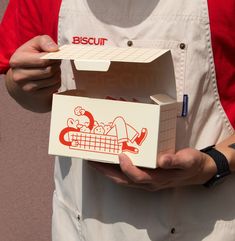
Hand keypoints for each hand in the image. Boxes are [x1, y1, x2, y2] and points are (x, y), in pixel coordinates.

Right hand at [5, 35, 60, 111]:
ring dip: (58, 73)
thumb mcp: (35, 44)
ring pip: (53, 79)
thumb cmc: (31, 56)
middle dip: (57, 65)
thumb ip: (45, 41)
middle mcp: (19, 76)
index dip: (53, 57)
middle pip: (49, 71)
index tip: (56, 55)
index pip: (42, 60)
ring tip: (54, 69)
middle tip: (56, 62)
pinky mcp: (36, 95)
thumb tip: (55, 50)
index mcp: (17, 61)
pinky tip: (52, 77)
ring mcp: (27, 88)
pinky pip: (55, 87)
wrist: (23, 75)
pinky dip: (57, 81)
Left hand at [89, 148, 216, 190]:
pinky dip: (116, 170)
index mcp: (158, 179)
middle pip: (123, 180)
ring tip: (96, 161)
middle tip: (92, 161)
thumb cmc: (192, 164)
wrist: (197, 171)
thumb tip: (162, 160)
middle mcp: (149, 183)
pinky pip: (127, 176)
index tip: (120, 154)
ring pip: (123, 180)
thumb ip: (175, 160)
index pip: (138, 176)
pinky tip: (111, 161)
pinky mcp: (146, 176)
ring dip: (108, 172)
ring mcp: (147, 181)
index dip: (127, 167)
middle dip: (106, 172)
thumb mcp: (188, 160)